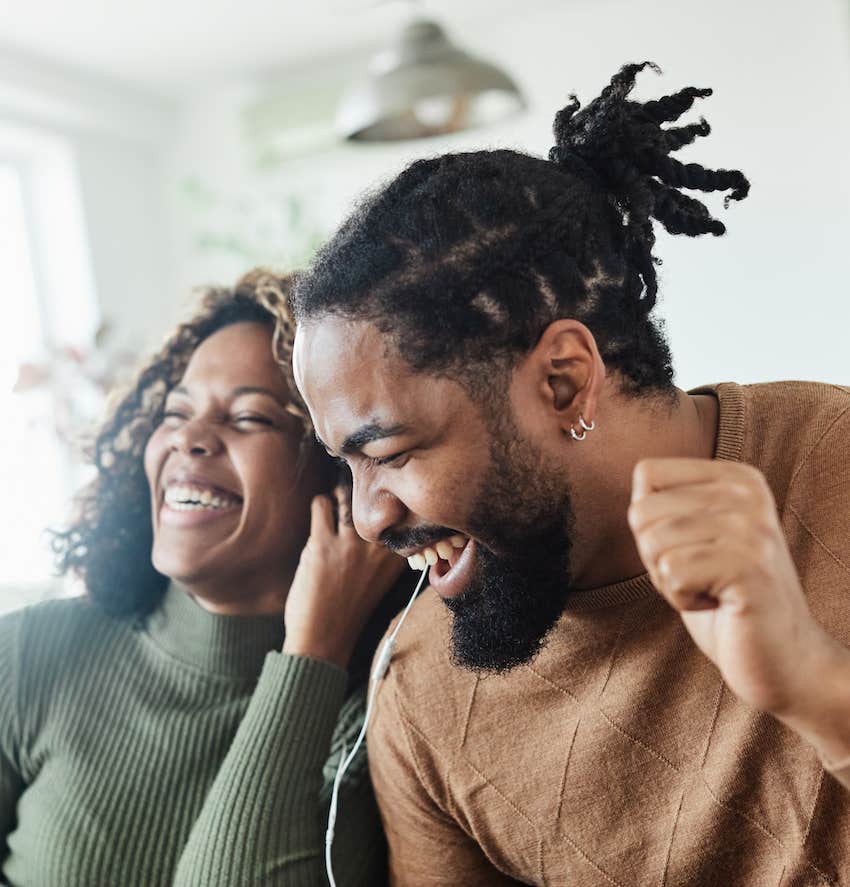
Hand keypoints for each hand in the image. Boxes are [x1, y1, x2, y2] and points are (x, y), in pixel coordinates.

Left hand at [282, 486, 405, 669]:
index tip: (385, 488)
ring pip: (347, 496)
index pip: (403, 512)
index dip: (393, 496)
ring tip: (339, 498)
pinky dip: (320, 505)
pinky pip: (321, 505)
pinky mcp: (322, 545)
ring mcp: (350, 545)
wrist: (323, 640)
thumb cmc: (351, 610)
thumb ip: (384, 553)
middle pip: (376, 498)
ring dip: (341, 494)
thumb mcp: (380, 579)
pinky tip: (320, 512)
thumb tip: (382, 519)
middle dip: (365, 487)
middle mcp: (378, 548)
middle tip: (358, 481)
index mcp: (397, 558)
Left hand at [628, 458, 849, 759]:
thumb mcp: (693, 538)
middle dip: (654, 556)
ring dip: (669, 581)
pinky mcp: (749, 566)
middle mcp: (747, 493)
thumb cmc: (724, 600)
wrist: (784, 660)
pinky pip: (672, 573)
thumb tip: (639, 475)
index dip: (649, 523)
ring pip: (653, 543)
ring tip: (712, 590)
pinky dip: (682, 600)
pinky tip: (720, 605)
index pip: (647, 474)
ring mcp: (751, 528)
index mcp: (736, 478)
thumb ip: (668, 504)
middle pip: (642, 511)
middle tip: (700, 577)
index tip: (689, 549)